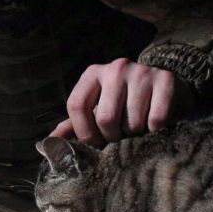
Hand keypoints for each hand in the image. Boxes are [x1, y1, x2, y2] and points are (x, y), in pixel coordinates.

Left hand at [49, 58, 193, 144]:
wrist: (166, 88)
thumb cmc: (124, 104)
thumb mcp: (97, 109)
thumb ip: (74, 125)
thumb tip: (47, 143)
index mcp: (93, 73)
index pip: (76, 105)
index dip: (84, 132)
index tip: (95, 143)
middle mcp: (115, 68)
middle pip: (105, 117)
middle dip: (112, 137)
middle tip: (120, 138)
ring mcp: (141, 71)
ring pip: (132, 121)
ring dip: (135, 135)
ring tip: (137, 130)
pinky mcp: (165, 79)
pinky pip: (155, 119)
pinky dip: (155, 131)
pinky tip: (155, 126)